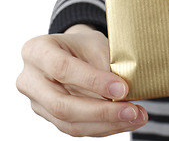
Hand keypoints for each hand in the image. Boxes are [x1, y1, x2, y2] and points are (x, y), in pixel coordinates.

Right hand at [16, 24, 147, 136]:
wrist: (71, 50)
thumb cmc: (83, 44)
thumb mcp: (94, 43)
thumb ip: (102, 66)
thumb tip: (120, 95)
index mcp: (36, 50)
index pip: (62, 68)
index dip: (93, 81)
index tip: (122, 88)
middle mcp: (29, 80)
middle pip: (62, 104)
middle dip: (101, 112)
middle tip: (132, 111)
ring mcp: (36, 102)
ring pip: (69, 123)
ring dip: (106, 124)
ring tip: (135, 117)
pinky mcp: (49, 117)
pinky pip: (75, 129)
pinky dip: (103, 127)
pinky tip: (125, 122)